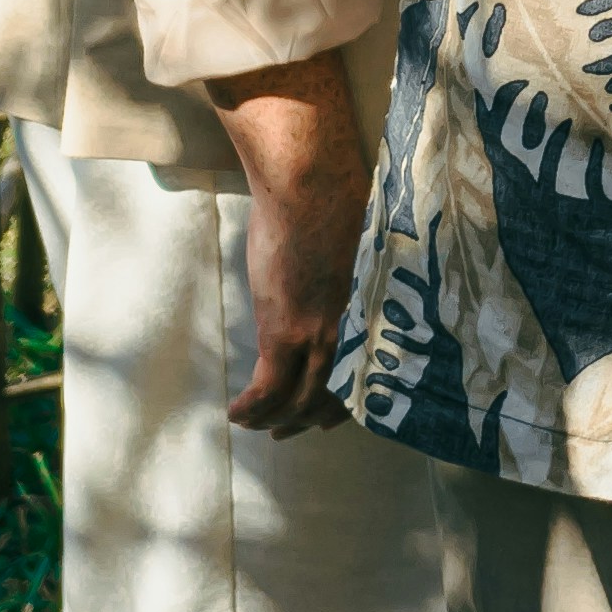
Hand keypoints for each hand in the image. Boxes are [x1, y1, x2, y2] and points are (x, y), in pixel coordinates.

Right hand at [203, 51, 376, 434]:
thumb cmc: (336, 196)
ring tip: (256, 425)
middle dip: (308, 419)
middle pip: (333, 395)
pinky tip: (236, 413)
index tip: (330, 413)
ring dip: (275, 419)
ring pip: (299, 398)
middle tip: (288, 430)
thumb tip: (348, 281)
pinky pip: (267, 388)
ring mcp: (320, 333)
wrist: (310, 180)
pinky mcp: (285, 329)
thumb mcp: (361, 245)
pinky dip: (251, 408)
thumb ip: (357, 275)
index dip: (346, 401)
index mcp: (374, 310)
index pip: (365, 374)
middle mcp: (354, 330)